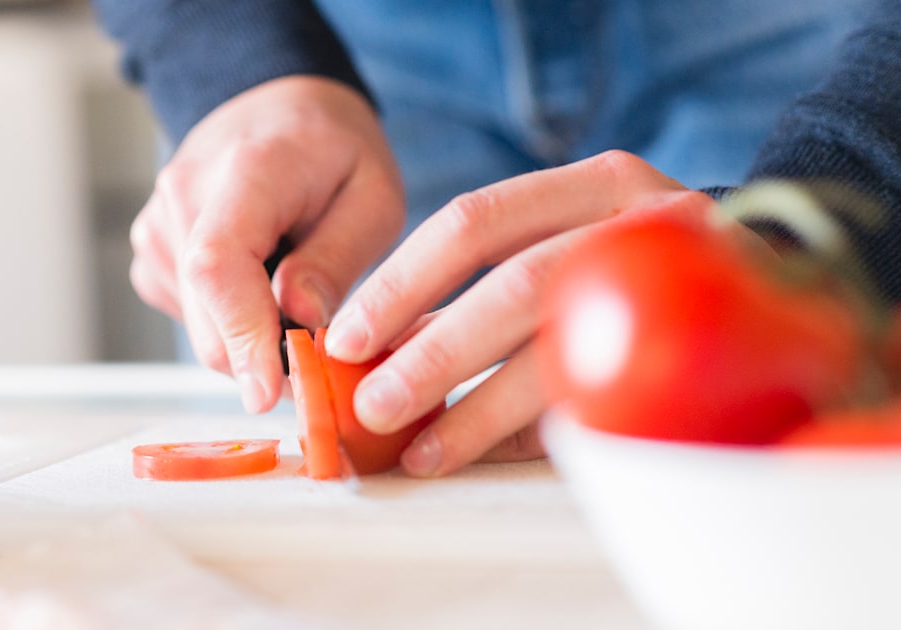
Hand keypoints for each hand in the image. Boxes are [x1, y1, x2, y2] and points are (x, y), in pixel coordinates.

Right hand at [129, 76, 403, 412]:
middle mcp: (182, 197)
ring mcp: (157, 227)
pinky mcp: (153, 255)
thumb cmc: (332, 150)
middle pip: (207, 316)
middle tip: (324, 359)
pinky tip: (262, 282)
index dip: (240, 337)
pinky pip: (193, 319)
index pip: (218, 265)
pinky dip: (233, 323)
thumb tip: (302, 323)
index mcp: (245, 172)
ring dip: (253, 337)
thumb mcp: (373, 195)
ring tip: (296, 287)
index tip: (268, 393)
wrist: (277, 111)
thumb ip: (339, 259)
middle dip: (265, 357)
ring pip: (202, 329)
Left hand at [322, 150, 721, 475]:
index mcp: (592, 182)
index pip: (474, 220)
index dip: (401, 282)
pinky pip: (603, 401)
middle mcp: (642, 220)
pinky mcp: (701, 354)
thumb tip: (372, 353)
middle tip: (373, 405)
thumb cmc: (631, 269)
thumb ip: (472, 293)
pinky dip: (534, 432)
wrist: (771, 281)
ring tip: (421, 451)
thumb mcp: (556, 251)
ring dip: (478, 409)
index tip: (346, 338)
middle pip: (517, 284)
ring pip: (565, 350)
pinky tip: (485, 454)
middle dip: (435, 353)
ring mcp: (683, 287)